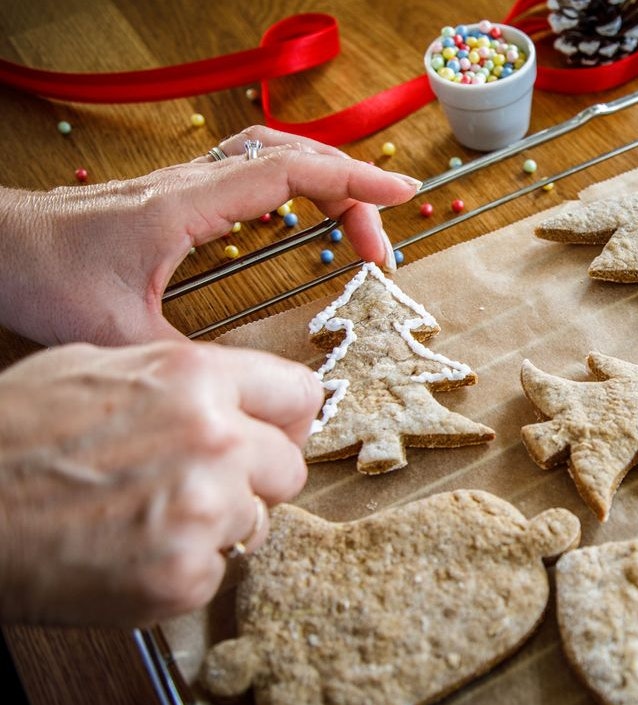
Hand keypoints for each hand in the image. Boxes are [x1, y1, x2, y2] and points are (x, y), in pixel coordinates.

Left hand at [0, 125, 419, 345]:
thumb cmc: (43, 278)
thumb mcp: (117, 336)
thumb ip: (186, 360)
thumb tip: (244, 392)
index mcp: (184, 206)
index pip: (287, 173)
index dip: (351, 183)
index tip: (399, 197)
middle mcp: (190, 184)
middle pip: (293, 156)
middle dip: (351, 190)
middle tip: (381, 246)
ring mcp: (184, 183)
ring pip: (273, 154)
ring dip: (325, 181)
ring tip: (358, 227)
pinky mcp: (177, 194)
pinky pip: (252, 168)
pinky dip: (295, 182)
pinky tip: (302, 216)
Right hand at [0, 340, 318, 625]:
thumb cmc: (11, 435)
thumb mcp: (101, 366)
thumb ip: (186, 379)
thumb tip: (240, 395)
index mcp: (197, 380)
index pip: (301, 395)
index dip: (287, 419)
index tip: (276, 434)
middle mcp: (214, 441)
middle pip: (289, 468)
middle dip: (253, 479)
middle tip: (197, 486)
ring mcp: (204, 512)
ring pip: (256, 523)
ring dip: (217, 527)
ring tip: (147, 518)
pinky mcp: (184, 576)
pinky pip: (217, 572)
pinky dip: (182, 570)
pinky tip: (132, 552)